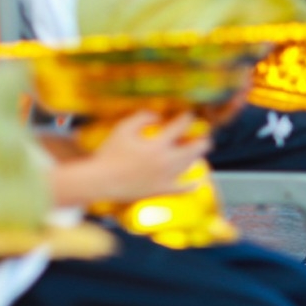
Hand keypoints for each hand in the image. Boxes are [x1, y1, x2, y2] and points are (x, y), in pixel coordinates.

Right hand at [72, 112, 208, 203]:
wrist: (101, 181)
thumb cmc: (110, 153)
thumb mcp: (124, 127)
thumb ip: (143, 117)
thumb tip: (158, 117)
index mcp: (158, 144)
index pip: (180, 127)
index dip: (187, 118)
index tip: (189, 115)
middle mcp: (166, 161)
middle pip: (194, 149)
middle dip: (201, 140)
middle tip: (204, 136)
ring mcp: (165, 178)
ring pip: (189, 166)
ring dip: (196, 156)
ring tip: (198, 150)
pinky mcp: (161, 190)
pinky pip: (181, 189)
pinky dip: (191, 185)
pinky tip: (196, 182)